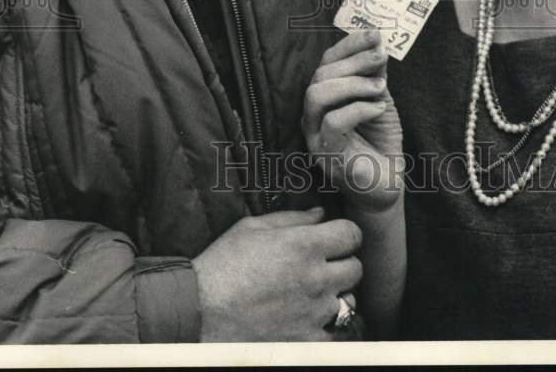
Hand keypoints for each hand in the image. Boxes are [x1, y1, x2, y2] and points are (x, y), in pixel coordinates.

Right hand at [192, 207, 361, 340]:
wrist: (200, 311)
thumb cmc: (223, 265)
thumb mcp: (252, 228)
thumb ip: (291, 220)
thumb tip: (319, 214)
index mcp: (304, 245)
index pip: (352, 234)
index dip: (345, 234)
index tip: (335, 238)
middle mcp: (315, 278)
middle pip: (356, 268)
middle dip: (343, 263)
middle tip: (323, 265)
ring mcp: (313, 313)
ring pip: (347, 301)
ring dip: (334, 295)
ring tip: (311, 293)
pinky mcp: (306, 340)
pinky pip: (333, 332)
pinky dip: (324, 325)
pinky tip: (305, 317)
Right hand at [302, 29, 403, 213]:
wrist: (386, 186)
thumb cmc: (379, 142)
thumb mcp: (379, 100)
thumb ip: (374, 76)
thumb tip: (377, 44)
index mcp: (323, 99)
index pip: (325, 63)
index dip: (348, 46)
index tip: (374, 34)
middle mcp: (312, 116)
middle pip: (318, 77)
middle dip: (352, 62)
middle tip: (381, 58)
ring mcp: (315, 137)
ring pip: (316, 96)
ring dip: (352, 84)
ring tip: (380, 87)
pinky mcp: (328, 156)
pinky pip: (332, 123)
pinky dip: (358, 109)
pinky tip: (380, 107)